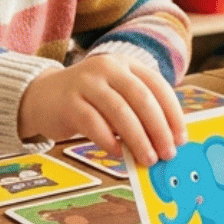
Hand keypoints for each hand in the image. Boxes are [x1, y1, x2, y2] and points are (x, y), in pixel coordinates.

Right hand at [17, 54, 185, 165]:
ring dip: (138, 139)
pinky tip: (119, 154)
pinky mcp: (68, 102)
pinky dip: (110, 141)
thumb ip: (137, 112)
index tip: (181, 138)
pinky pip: (94, 123)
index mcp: (126, 64)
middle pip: (141, 98)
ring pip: (120, 111)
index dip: (172, 113)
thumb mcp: (115, 96)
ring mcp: (86, 82)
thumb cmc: (88, 101)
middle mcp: (107, 68)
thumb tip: (166, 142)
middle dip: (159, 128)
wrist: (42, 96)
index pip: (157, 85)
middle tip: (168, 153)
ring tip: (148, 159)